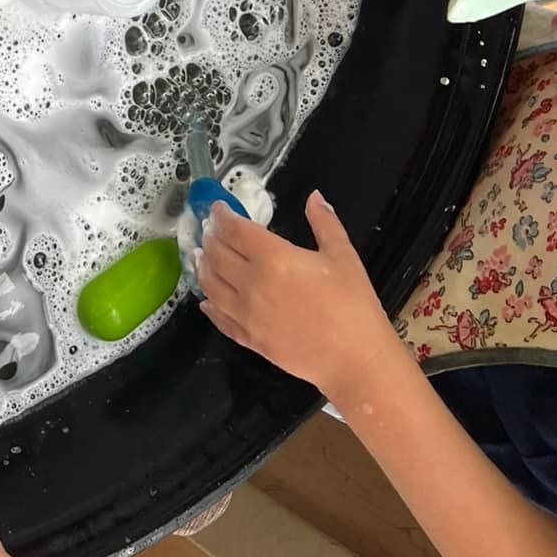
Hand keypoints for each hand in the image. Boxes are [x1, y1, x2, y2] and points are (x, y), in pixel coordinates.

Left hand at [198, 191, 401, 408]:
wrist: (356, 360)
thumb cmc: (353, 306)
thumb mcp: (343, 256)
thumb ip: (324, 223)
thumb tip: (314, 196)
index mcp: (273, 258)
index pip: (234, 230)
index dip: (222, 216)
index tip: (218, 210)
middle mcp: (251, 284)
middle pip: (216, 254)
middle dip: (210, 238)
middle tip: (210, 230)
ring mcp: (246, 314)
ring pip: (210, 285)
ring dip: (202, 267)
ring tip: (200, 256)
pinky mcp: (248, 339)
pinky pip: (219, 318)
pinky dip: (209, 304)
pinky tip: (206, 299)